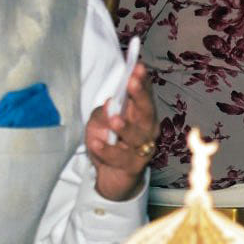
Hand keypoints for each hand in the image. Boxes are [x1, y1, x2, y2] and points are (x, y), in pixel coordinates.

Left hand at [86, 62, 155, 201]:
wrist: (111, 177)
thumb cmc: (107, 143)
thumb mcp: (99, 123)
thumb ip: (104, 112)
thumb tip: (111, 103)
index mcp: (141, 114)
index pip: (144, 93)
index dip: (142, 80)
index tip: (136, 66)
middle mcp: (147, 129)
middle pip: (147, 111)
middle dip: (140, 96)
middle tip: (132, 83)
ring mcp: (142, 149)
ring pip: (138, 136)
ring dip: (125, 127)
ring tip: (114, 120)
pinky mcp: (133, 167)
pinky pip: (120, 157)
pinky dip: (106, 150)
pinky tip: (95, 143)